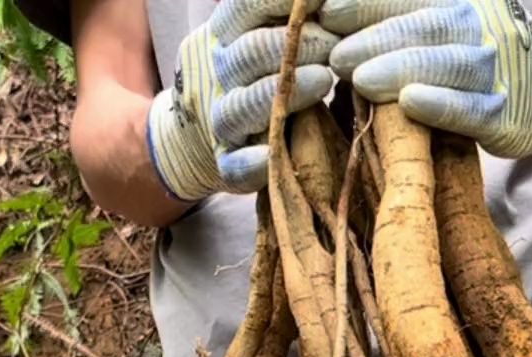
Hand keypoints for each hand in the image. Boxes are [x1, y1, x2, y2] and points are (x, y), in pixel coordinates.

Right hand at [147, 0, 337, 200]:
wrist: (197, 131)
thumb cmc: (253, 72)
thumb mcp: (260, 32)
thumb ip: (287, 17)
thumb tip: (327, 1)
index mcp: (225, 33)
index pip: (246, 7)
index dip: (283, 2)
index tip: (323, 1)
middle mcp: (219, 73)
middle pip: (251, 52)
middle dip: (297, 44)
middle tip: (334, 43)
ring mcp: (219, 120)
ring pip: (240, 107)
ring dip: (280, 92)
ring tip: (324, 80)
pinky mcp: (226, 163)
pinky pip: (233, 165)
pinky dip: (250, 162)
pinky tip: (269, 155)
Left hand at [322, 0, 531, 158]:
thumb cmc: (473, 53)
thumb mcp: (443, 21)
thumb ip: (398, 17)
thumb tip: (328, 16)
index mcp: (457, 0)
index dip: (363, 5)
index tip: (323, 14)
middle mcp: (478, 26)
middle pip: (422, 25)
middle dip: (372, 39)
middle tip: (334, 56)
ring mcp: (493, 69)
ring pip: (446, 62)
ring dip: (399, 67)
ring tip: (359, 78)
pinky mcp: (502, 114)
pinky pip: (470, 107)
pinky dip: (440, 103)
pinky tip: (410, 102)